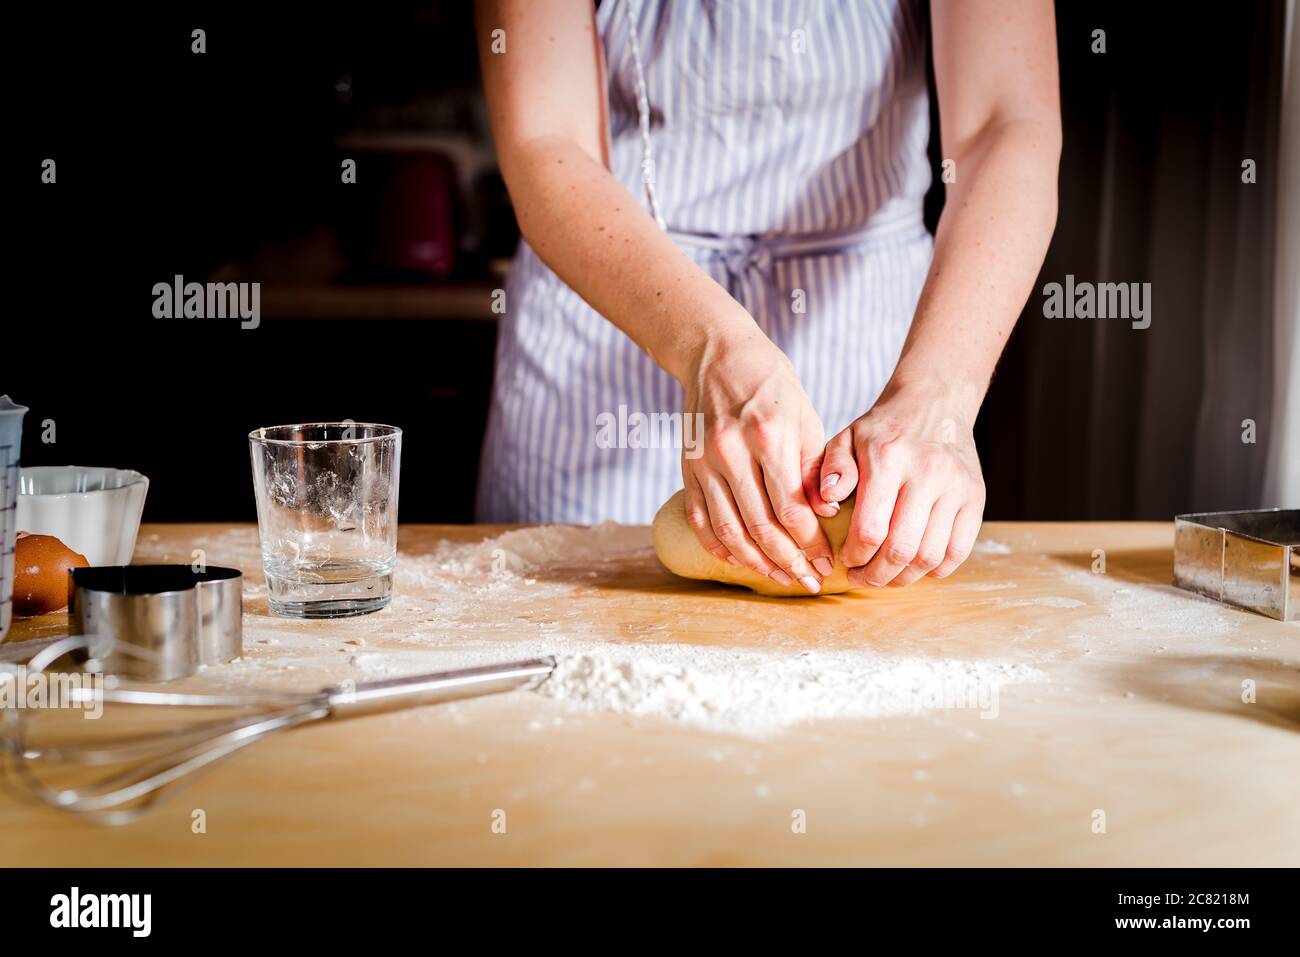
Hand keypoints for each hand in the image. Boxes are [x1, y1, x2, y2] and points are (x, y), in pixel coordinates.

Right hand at [681, 331, 836, 593]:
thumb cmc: (772, 385)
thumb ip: (814, 468)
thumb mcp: (804, 417)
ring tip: (780, 578)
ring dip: (756, 562)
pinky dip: (720, 547)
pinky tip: (741, 561)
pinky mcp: (687, 469)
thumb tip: (826, 516)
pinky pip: (700, 520)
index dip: (811, 543)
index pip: (791, 507)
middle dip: (789, 561)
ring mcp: (703, 462)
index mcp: (768, 435)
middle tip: (809, 580)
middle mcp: (731, 451)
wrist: (718, 355)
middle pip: (760, 526)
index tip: (827, 562)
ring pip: (728, 530)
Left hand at [819, 378, 985, 585]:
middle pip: (901, 550)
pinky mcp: (976, 498)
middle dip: (876, 576)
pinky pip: (958, 551)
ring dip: (904, 578)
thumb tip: (826, 502)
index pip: (870, 529)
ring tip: (886, 576)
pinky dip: (935, 569)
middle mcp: (927, 473)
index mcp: (889, 459)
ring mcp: (956, 488)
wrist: (934, 403)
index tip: (846, 560)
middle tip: (862, 578)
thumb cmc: (883, 429)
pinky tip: (915, 566)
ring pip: (930, 557)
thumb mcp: (846, 438)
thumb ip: (829, 470)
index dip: (855, 556)